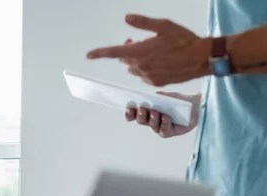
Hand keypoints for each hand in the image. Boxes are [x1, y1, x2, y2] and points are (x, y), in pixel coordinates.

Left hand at [87, 15, 211, 85]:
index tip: (88, 55)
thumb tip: (127, 18)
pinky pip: (144, 75)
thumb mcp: (164, 26)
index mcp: (140, 51)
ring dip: (137, 59)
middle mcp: (141, 66)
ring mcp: (147, 76)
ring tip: (153, 51)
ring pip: (133, 68)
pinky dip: (147, 68)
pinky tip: (160, 61)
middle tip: (136, 40)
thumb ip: (143, 23)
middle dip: (127, 50)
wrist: (201, 58)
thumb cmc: (184, 40)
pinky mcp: (155, 83)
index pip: (114, 52)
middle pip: (124, 59)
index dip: (100, 53)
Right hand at [125, 92, 199, 137]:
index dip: (129, 113)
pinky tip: (165, 117)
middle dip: (140, 114)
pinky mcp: (169, 132)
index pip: (134, 115)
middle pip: (141, 120)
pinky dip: (164, 123)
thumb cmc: (179, 100)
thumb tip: (152, 97)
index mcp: (147, 112)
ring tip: (154, 111)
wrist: (196, 106)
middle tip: (141, 108)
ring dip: (152, 118)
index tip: (127, 108)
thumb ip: (159, 96)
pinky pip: (164, 130)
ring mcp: (159, 128)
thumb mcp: (168, 96)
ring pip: (152, 125)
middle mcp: (151, 121)